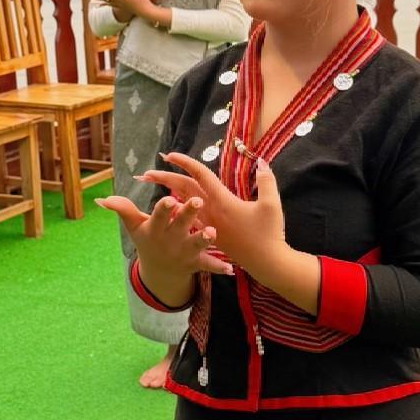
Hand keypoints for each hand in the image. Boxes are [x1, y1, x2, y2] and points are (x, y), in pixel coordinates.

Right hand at [96, 188, 232, 307]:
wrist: (159, 272)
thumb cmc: (148, 240)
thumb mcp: (134, 227)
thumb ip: (123, 211)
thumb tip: (101, 200)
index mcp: (156, 229)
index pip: (159, 216)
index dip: (164, 209)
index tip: (170, 199)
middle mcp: (171, 240)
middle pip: (181, 225)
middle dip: (188, 214)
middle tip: (197, 201)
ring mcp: (184, 252)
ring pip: (196, 245)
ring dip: (204, 240)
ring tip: (212, 232)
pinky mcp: (197, 263)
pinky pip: (209, 266)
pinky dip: (219, 268)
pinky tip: (231, 268)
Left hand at [143, 152, 286, 280]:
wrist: (265, 264)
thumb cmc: (269, 234)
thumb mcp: (271, 205)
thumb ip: (267, 181)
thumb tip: (262, 161)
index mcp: (223, 201)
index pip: (200, 176)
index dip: (185, 163)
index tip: (169, 155)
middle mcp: (212, 211)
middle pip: (184, 189)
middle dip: (165, 179)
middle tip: (147, 173)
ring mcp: (210, 224)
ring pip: (184, 205)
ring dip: (167, 195)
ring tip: (155, 188)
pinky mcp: (212, 233)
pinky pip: (190, 219)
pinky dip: (180, 211)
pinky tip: (174, 208)